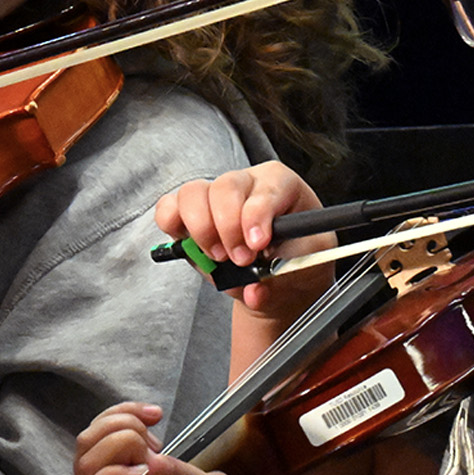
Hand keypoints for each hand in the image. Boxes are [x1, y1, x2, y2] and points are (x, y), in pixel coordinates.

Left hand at [74, 401, 163, 474]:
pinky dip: (125, 413)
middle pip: (86, 464)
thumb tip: (155, 464)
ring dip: (123, 426)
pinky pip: (101, 429)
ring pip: (88, 441)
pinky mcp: (111, 461)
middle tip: (159, 453)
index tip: (153, 469)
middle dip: (125, 445)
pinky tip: (152, 417)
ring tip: (156, 440)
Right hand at [155, 160, 334, 326]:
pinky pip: (168, 208)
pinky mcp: (188, 214)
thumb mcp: (305, 267)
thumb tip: (256, 291)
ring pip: (193, 193)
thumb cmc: (296, 260)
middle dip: (228, 227)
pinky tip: (191, 246)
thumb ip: (284, 276)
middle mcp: (245, 183)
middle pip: (226, 187)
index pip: (266, 188)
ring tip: (218, 257)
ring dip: (202, 230)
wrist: (281, 278)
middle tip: (240, 260)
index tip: (257, 244)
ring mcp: (213, 195)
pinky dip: (173, 225)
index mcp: (280, 184)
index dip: (257, 215)